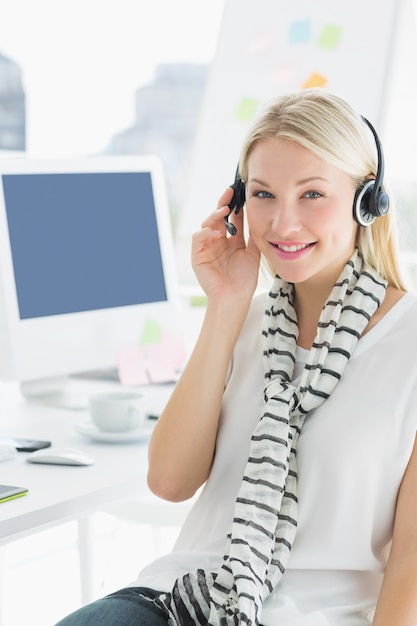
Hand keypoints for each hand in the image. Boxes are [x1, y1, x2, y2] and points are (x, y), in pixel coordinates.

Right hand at [191, 188, 260, 303]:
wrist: (235, 298)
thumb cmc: (244, 280)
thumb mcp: (252, 254)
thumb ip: (253, 236)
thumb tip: (259, 216)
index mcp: (232, 241)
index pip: (232, 219)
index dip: (236, 205)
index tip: (241, 193)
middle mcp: (218, 242)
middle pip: (218, 217)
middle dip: (223, 203)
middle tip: (230, 192)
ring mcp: (207, 247)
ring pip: (207, 224)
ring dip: (214, 215)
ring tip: (224, 211)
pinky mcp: (198, 255)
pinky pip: (198, 237)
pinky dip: (206, 232)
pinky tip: (217, 231)